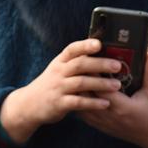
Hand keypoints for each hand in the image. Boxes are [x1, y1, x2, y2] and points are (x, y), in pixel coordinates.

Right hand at [0, 38, 122, 143]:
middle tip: (118, 66)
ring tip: (117, 85)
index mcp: (60, 61)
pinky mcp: (59, 104)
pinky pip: (78, 103)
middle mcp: (59, 72)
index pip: (72, 49)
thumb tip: (102, 53)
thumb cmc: (52, 85)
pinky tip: (106, 103)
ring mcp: (58, 88)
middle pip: (80, 65)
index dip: (85, 45)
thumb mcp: (60, 70)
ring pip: (81, 83)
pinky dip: (93, 103)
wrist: (29, 104)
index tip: (99, 43)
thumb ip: (76, 63)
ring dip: (100, 84)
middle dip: (100, 64)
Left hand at [80, 49, 147, 147]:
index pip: (101, 88)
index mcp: (123, 108)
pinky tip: (78, 91)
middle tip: (77, 64)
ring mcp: (103, 124)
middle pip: (87, 96)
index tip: (89, 58)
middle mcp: (110, 117)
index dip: (93, 74)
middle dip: (82, 79)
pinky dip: (80, 102)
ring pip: (82, 106)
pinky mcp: (101, 127)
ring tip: (75, 76)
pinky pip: (83, 114)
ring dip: (78, 91)